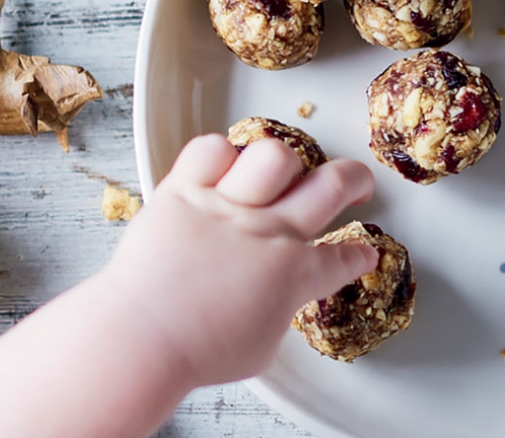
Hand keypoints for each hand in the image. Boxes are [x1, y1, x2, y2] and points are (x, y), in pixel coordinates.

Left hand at [105, 133, 378, 386]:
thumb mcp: (262, 347)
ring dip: (283, 164)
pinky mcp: (183, 191)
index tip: (363, 251)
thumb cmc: (197, 354)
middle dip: (355, 180)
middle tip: (355, 183)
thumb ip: (279, 310)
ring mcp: (226, 206)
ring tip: (278, 175)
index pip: (342, 257)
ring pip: (276, 155)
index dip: (359, 254)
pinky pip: (210, 148)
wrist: (141, 340)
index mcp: (293, 274)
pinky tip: (221, 170)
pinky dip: (219, 155)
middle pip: (333, 185)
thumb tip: (278, 295)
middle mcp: (268, 232)